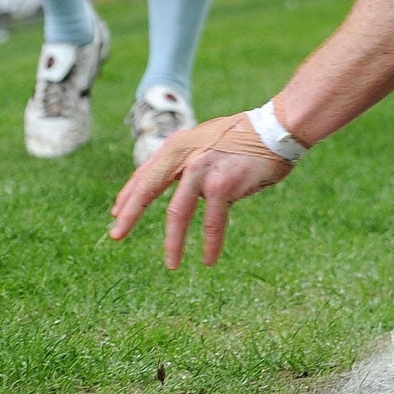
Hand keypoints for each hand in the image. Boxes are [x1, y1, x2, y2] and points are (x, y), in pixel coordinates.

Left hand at [109, 113, 294, 267]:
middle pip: (149, 188)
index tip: (117, 213)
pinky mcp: (222, 185)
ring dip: (173, 242)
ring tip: (171, 264)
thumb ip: (189, 159)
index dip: (130, 195)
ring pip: (178, 212)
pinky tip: (208, 260)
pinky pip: (212, 222)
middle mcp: (185, 155)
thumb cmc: (247, 136)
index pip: (146, 173)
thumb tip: (177, 186)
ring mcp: (202, 169)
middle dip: (130, 214)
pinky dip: (210, 243)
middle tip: (115, 236)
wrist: (278, 128)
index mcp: (179, 144)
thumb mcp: (208, 141)